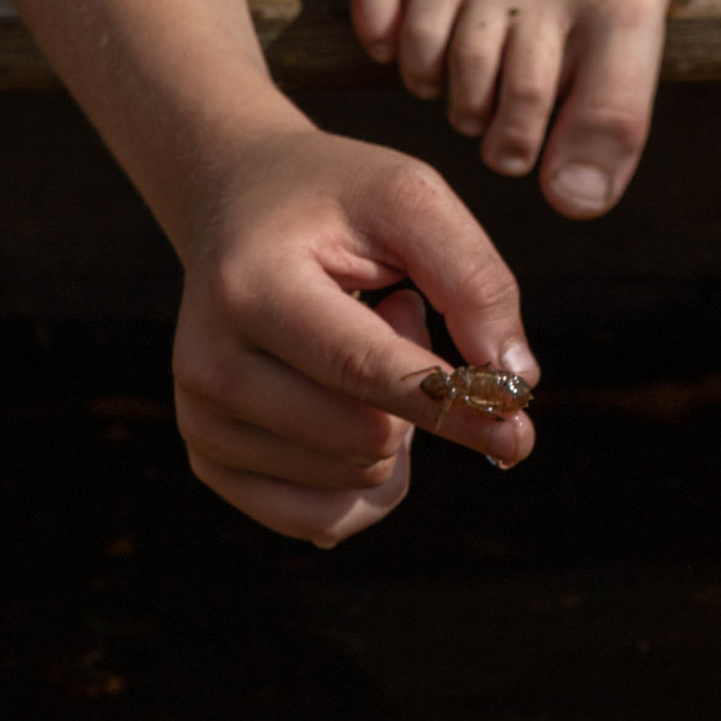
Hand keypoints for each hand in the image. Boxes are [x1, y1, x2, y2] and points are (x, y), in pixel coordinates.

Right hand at [172, 122, 538, 546]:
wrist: (235, 204)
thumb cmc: (334, 199)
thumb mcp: (412, 199)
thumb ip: (475, 281)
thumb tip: (514, 381)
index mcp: (251, 288)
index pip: (365, 371)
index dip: (451, 405)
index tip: (518, 431)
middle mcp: (210, 365)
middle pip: (366, 438)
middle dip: (420, 396)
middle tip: (396, 314)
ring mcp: (202, 422)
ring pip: (353, 481)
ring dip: (393, 427)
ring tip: (359, 344)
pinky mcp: (211, 461)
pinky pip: (321, 522)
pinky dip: (369, 481)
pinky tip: (358, 413)